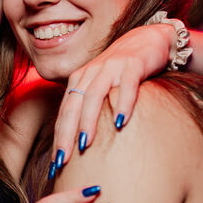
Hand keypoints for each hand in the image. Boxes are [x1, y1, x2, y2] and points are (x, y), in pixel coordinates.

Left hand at [50, 21, 176, 174]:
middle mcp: (91, 73)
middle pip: (73, 106)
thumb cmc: (122, 70)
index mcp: (79, 80)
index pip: (64, 112)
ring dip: (88, 121)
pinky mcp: (133, 65)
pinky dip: (123, 104)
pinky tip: (120, 123)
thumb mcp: (100, 86)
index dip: (58, 138)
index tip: (54, 163)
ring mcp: (111, 67)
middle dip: (65, 134)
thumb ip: (89, 108)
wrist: (148, 39)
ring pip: (94, 95)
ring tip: (85, 144)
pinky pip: (127, 86)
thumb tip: (80, 143)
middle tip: (62, 160)